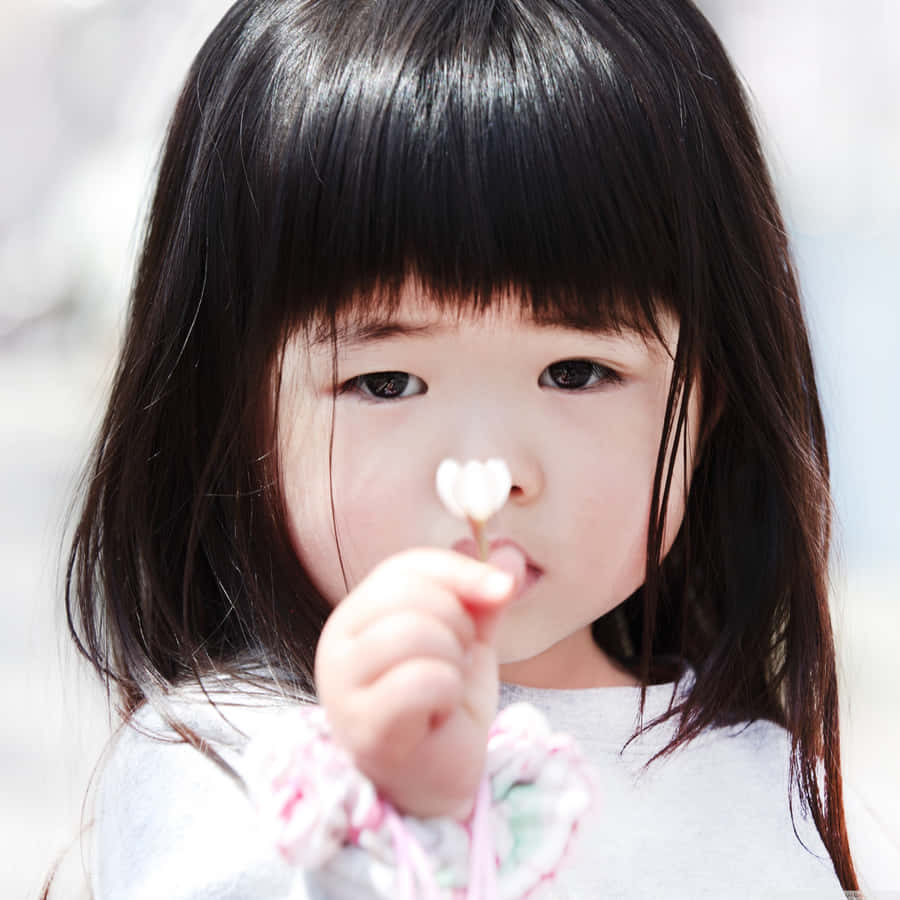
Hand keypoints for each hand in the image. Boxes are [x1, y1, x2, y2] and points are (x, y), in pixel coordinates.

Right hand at [314, 545, 525, 818]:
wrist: (440, 778)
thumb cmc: (443, 704)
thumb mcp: (468, 637)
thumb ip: (483, 595)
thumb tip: (510, 555)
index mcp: (359, 613)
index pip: (407, 566)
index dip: (461, 572)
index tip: (503, 591)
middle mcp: (338, 642)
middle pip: (411, 595)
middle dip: (458, 625)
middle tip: (457, 662)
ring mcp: (342, 685)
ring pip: (414, 632)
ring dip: (452, 661)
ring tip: (446, 687)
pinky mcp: (363, 727)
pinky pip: (421, 680)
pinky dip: (447, 693)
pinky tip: (439, 714)